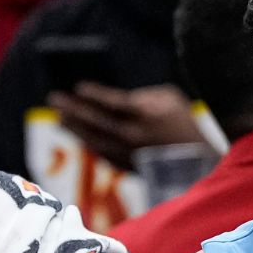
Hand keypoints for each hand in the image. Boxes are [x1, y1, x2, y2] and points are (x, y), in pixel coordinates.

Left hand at [48, 82, 206, 169]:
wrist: (197, 160)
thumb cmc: (183, 123)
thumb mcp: (170, 99)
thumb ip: (143, 95)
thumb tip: (117, 98)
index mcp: (145, 114)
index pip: (112, 101)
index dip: (93, 94)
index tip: (78, 87)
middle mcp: (133, 134)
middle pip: (95, 120)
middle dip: (73, 108)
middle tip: (54, 99)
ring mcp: (128, 152)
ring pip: (93, 139)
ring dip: (74, 127)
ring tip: (60, 117)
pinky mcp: (127, 165)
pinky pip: (101, 152)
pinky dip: (88, 142)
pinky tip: (79, 135)